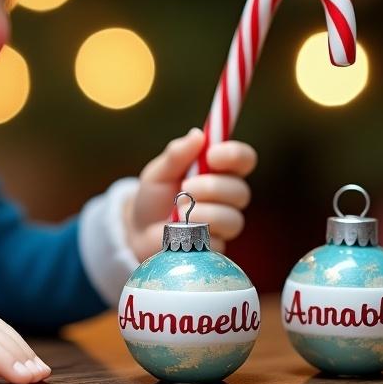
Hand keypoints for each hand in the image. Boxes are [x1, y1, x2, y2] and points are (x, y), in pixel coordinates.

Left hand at [124, 128, 255, 259]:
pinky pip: (217, 243)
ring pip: (233, 219)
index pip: (243, 159)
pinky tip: (180, 231)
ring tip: (178, 212)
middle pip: (241, 191)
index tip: (212, 155)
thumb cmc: (154, 196)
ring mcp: (223, 224)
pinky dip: (195, 234)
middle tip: (186, 187)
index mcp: (218, 172)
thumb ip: (176, 154)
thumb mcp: (159, 171)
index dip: (235, 155)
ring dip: (204, 213)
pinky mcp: (216, 249)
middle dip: (212, 188)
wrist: (139, 231)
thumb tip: (198, 134)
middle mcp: (227, 197)